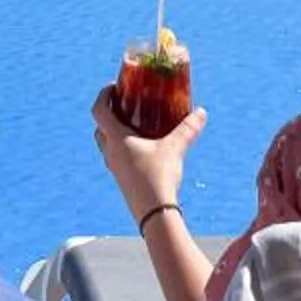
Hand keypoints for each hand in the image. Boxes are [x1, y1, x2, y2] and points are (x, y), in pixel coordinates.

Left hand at [93, 87, 204, 216]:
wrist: (154, 213)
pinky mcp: (122, 179)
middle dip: (109, 113)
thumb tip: (201, 112)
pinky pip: (116, 157)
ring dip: (114, 131)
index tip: (114, 87)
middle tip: (125, 104)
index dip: (103, 95)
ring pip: (106, 144)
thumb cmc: (159, 177)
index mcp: (116, 139)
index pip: (99, 110)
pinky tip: (143, 149)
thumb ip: (187, 129)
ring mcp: (114, 167)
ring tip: (135, 125)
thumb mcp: (175, 148)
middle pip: (99, 127)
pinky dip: (123, 147)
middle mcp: (110, 152)